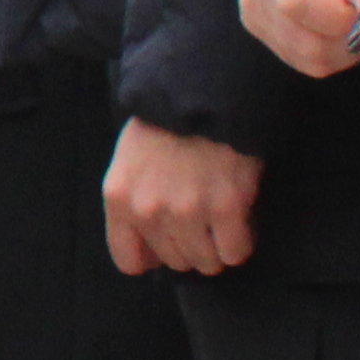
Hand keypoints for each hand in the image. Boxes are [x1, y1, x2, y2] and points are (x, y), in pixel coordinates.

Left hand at [100, 117, 266, 279]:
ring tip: (220, 223)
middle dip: (189, 248)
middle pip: (175, 262)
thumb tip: (149, 256)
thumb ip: (132, 206)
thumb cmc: (164, 129)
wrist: (202, 97)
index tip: (168, 244)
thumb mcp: (128, 164)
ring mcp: (188, 211)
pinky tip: (238, 222)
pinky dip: (241, 243)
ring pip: (206, 262)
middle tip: (200, 223)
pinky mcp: (226, 207)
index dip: (152, 258)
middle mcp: (148, 210)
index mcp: (118, 199)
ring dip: (216, 250)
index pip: (128, 261)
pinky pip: (236, 252)